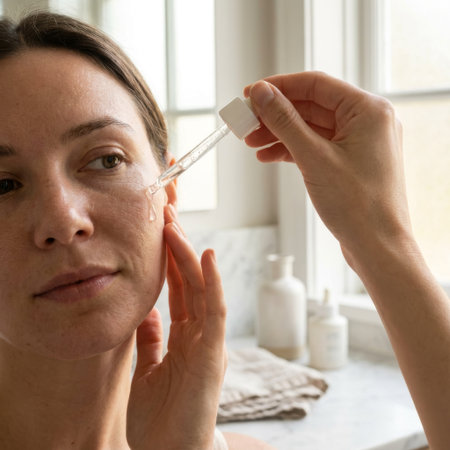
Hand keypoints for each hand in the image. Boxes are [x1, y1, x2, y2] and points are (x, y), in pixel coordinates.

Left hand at [127, 204, 226, 449]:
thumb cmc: (161, 418)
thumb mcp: (148, 369)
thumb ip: (152, 338)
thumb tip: (148, 310)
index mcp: (185, 336)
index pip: (178, 288)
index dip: (169, 259)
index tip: (159, 231)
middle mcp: (200, 333)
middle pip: (189, 280)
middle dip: (177, 246)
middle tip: (166, 214)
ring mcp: (208, 341)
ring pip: (200, 288)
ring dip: (188, 255)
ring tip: (174, 225)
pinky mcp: (213, 353)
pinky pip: (214, 311)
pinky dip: (211, 283)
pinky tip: (205, 257)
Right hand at [244, 72, 412, 263]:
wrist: (376, 247)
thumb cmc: (357, 205)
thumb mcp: (314, 158)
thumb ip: (285, 121)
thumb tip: (261, 93)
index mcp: (368, 110)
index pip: (316, 84)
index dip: (279, 87)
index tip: (250, 93)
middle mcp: (367, 121)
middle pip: (311, 107)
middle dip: (275, 115)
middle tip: (245, 122)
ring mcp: (359, 143)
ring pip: (311, 128)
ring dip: (279, 134)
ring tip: (251, 142)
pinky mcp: (349, 162)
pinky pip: (316, 146)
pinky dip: (292, 150)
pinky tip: (268, 156)